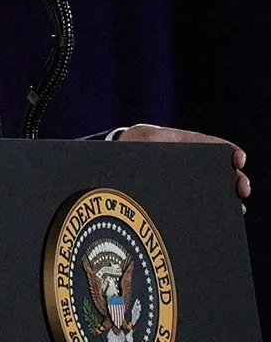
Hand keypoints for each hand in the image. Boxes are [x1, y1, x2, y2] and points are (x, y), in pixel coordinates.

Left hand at [118, 123, 250, 213]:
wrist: (116, 159)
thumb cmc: (131, 145)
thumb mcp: (143, 139)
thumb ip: (155, 142)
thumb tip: (169, 153)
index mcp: (185, 143)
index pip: (213, 145)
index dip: (230, 151)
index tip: (239, 159)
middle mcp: (190, 163)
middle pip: (220, 171)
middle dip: (236, 179)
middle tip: (243, 189)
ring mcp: (186, 180)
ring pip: (214, 189)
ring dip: (228, 197)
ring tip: (237, 207)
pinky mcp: (179, 195)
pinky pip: (200, 203)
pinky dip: (212, 210)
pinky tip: (221, 219)